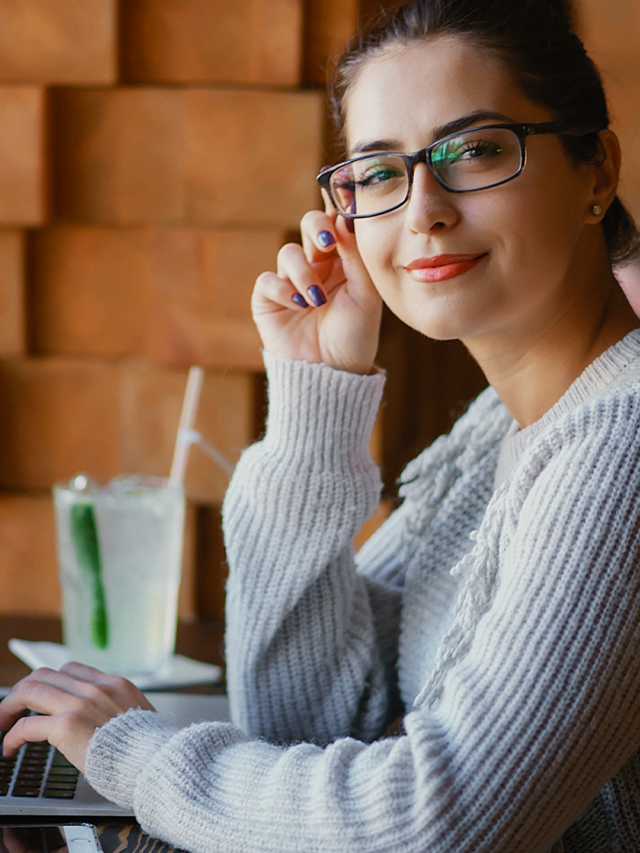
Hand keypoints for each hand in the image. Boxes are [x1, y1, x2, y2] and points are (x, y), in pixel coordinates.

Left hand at [0, 662, 154, 771]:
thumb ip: (119, 710)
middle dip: (24, 690)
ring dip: (10, 706)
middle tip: (13, 708)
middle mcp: (95, 688)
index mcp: (115, 684)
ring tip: (4, 723)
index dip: (50, 682)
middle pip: (46, 675)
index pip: (72, 670)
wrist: (157, 761)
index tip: (41, 696)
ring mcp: (81, 704)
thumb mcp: (139, 716)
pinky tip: (10, 748)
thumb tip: (106, 722)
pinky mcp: (67, 726)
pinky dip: (13, 736)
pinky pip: (27, 726)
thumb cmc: (151, 749)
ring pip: (31, 690)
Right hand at [252, 205, 382, 374]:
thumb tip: (345, 217)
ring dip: (303, 274)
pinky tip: (299, 307)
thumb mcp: (365, 295)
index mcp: (343, 262)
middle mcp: (317, 267)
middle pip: (309, 225)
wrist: (333, 373)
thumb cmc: (354, 337)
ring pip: (289, 253)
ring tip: (316, 300)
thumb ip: (356, 256)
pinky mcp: (268, 300)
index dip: (337, 210)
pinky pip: (268, 280)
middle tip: (327, 243)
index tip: (343, 207)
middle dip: (316, 228)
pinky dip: (283, 290)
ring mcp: (291, 282)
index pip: (337, 225)